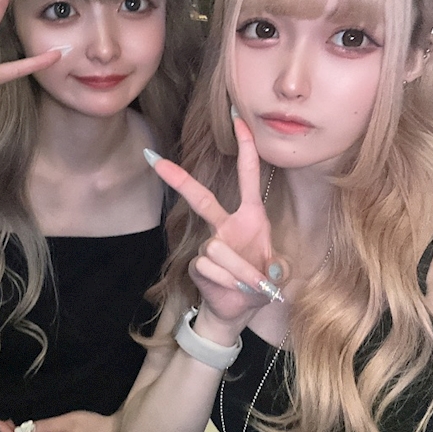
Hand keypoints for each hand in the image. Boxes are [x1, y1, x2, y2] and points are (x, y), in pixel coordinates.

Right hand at [148, 117, 285, 328]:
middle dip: (178, 179)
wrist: (239, 311)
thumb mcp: (280, 274)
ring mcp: (210, 244)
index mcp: (252, 218)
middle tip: (152, 158)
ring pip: (219, 249)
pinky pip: (211, 268)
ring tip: (251, 286)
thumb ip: (275, 268)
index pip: (248, 177)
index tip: (238, 120)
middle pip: (200, 198)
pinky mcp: (198, 264)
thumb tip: (261, 268)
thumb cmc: (261, 285)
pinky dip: (229, 282)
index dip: (246, 148)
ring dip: (240, 272)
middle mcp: (227, 226)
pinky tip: (233, 289)